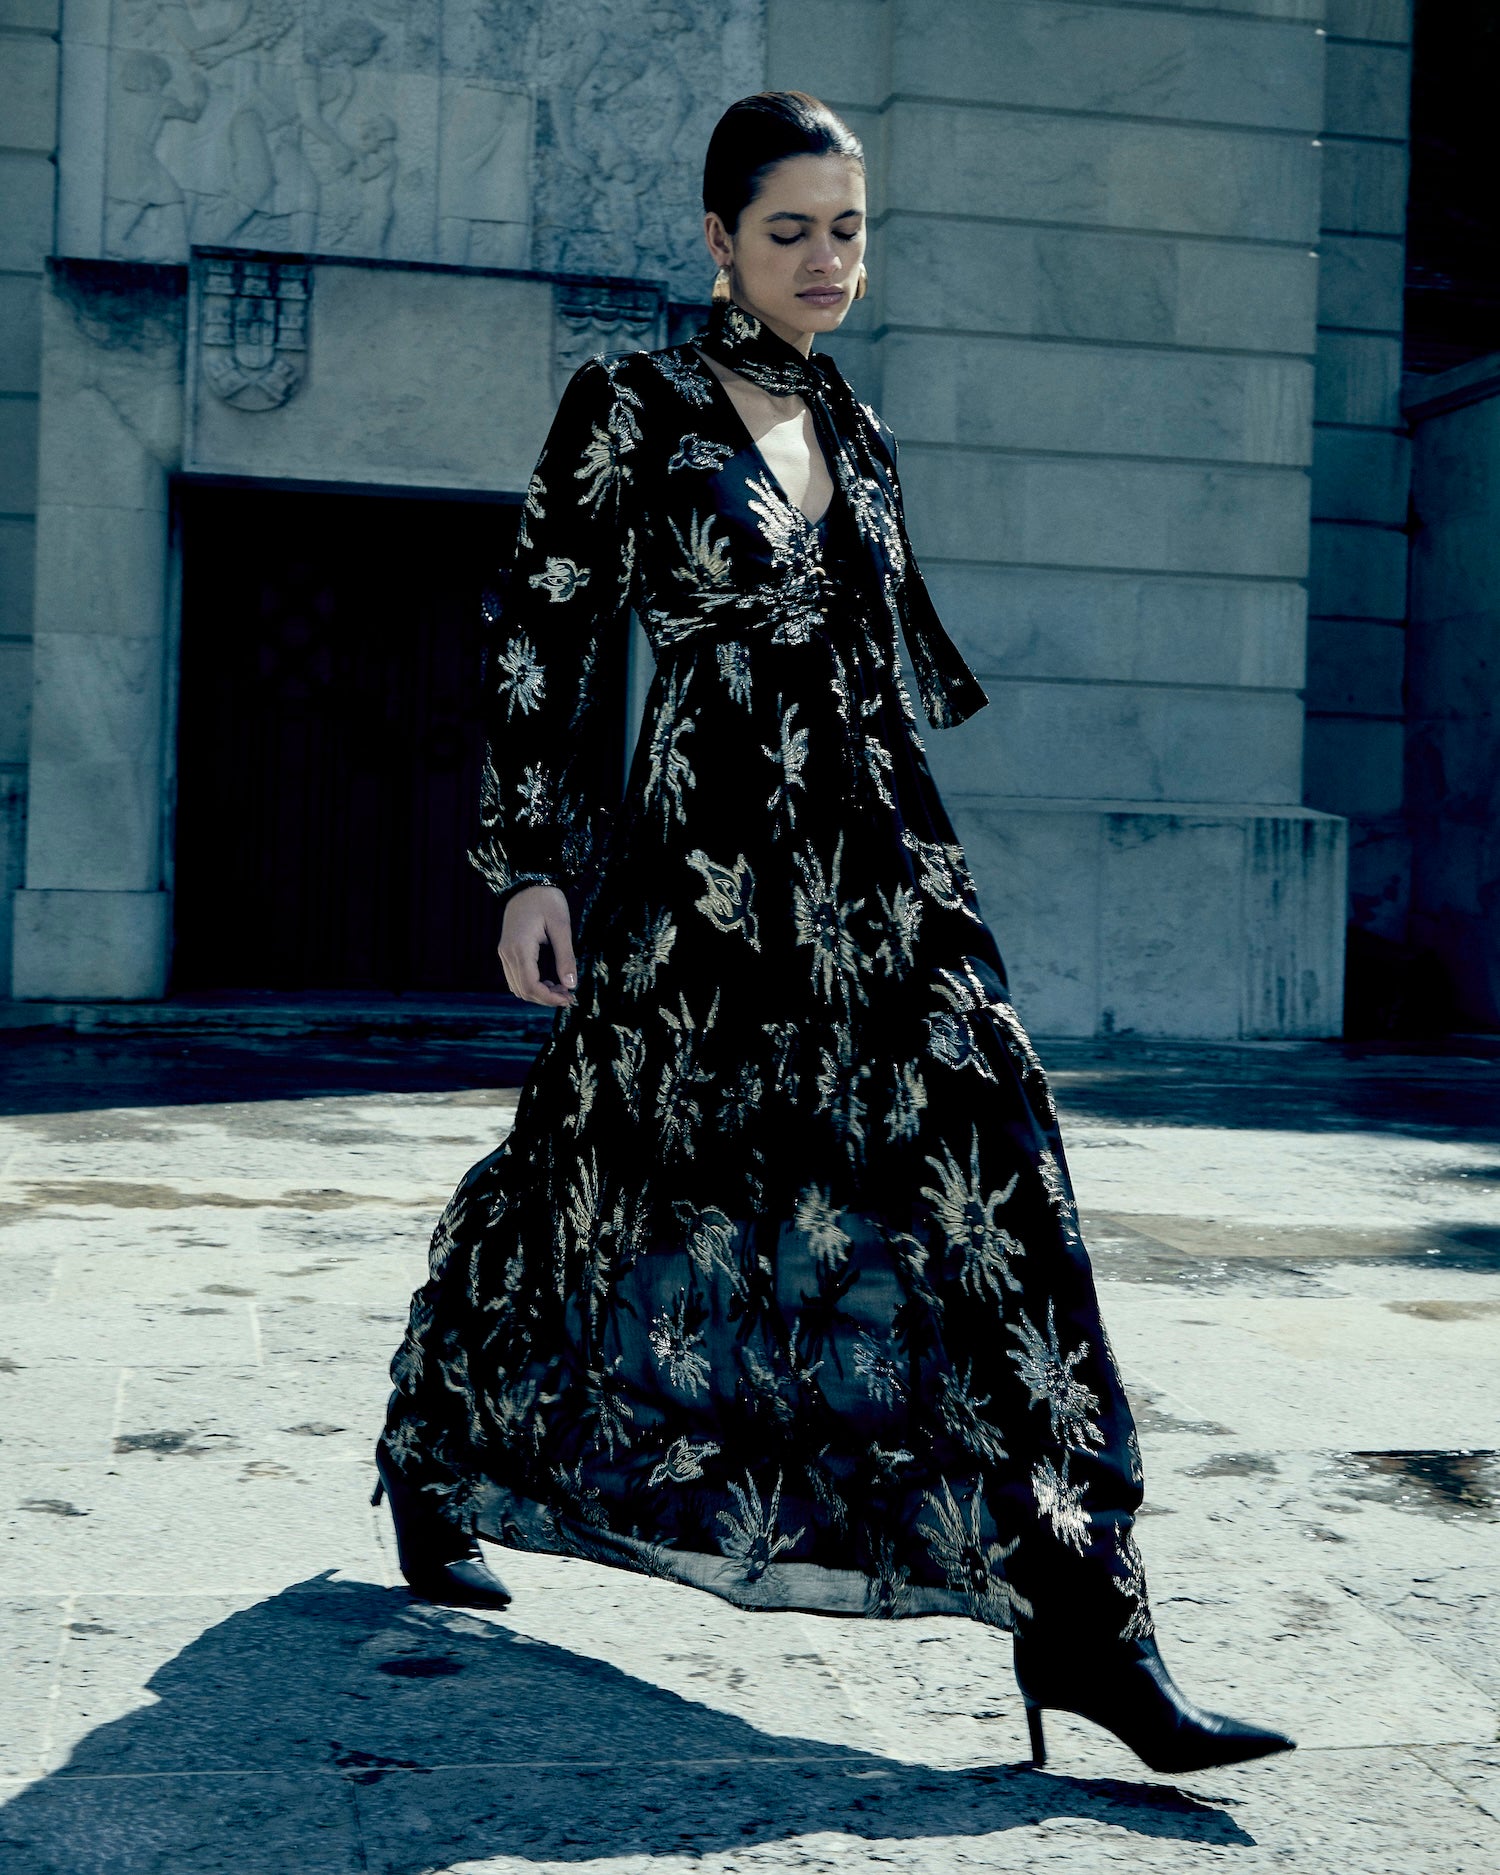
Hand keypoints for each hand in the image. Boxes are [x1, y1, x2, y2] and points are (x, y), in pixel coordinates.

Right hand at [499, 884, 577, 1007]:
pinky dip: (531, 985)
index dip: (550, 998)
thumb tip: (571, 984)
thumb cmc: (547, 900)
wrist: (528, 883)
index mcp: (520, 948)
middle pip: (522, 990)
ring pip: (517, 987)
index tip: (569, 998)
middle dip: (546, 998)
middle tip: (568, 995)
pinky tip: (549, 980)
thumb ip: (566, 957)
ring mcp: (504, 953)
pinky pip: (516, 977)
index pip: (531, 985)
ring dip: (538, 993)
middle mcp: (507, 953)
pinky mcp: (507, 951)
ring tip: (561, 988)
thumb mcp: (561, 927)